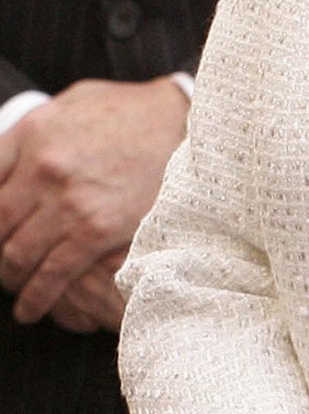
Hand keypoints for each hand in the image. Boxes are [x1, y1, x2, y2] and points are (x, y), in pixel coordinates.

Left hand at [0, 78, 187, 325]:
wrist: (184, 125)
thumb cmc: (127, 113)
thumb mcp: (69, 105)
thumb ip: (28, 134)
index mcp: (33, 134)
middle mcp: (44, 168)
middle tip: (0, 264)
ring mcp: (70, 202)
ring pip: (15, 255)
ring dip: (9, 277)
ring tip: (13, 288)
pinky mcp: (97, 232)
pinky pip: (52, 274)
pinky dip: (35, 297)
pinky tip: (30, 308)